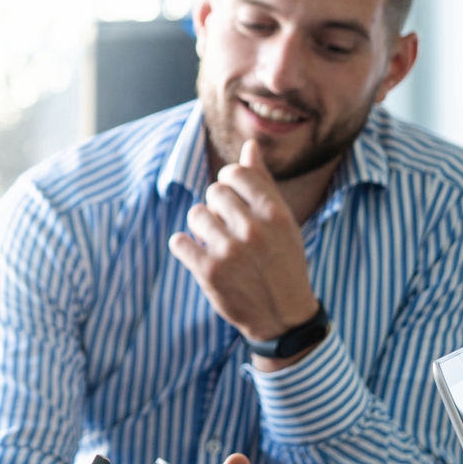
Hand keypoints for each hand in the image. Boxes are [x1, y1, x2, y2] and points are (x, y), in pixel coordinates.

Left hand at [169, 141, 320, 352]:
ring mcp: (230, 252)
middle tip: (230, 227)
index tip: (233, 199)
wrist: (283, 317)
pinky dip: (186, 247)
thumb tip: (250, 146)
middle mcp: (254, 231)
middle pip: (213, 192)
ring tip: (218, 243)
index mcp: (276, 215)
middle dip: (217, 207)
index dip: (229, 183)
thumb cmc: (283, 262)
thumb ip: (263, 183)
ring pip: (195, 215)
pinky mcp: (209, 272)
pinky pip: (179, 241)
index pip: (235, 174)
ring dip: (202, 228)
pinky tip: (202, 256)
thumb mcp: (283, 223)